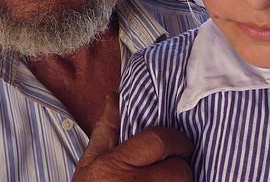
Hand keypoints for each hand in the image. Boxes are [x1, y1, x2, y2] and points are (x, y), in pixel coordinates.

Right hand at [73, 92, 191, 180]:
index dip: (176, 140)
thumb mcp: (90, 165)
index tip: (178, 144)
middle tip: (174, 169)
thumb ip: (106, 130)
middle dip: (180, 168)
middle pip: (179, 170)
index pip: (159, 141)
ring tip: (168, 181)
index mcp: (113, 167)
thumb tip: (114, 96)